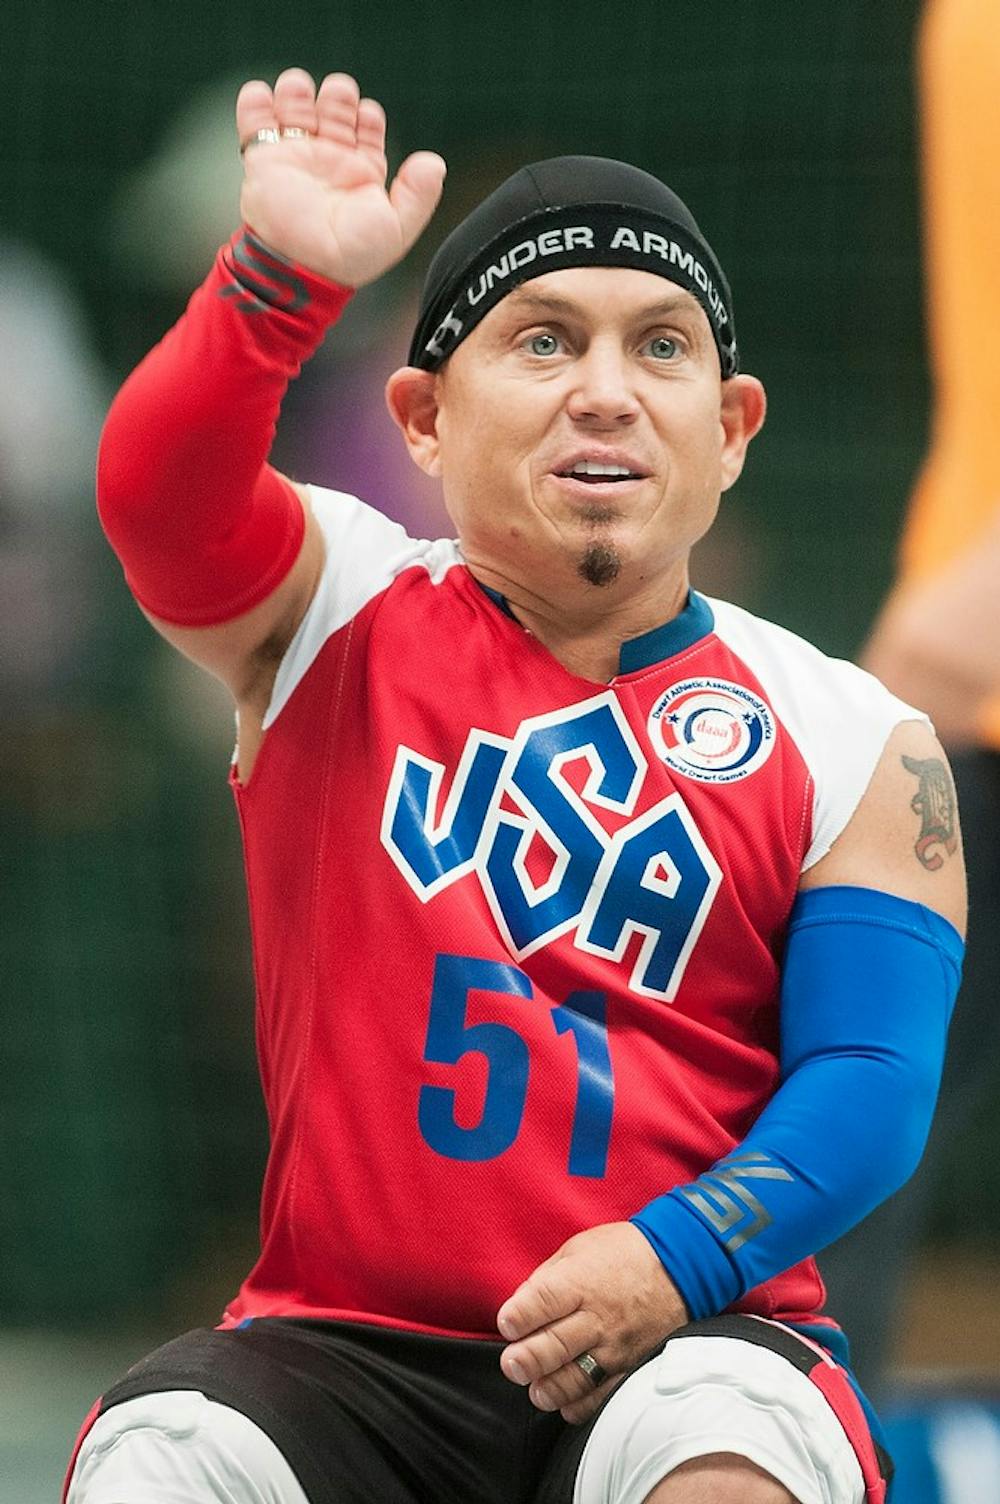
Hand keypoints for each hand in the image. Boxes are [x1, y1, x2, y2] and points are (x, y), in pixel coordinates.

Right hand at [235, 69, 445, 286]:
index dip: (368, 116)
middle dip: (336, 96)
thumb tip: (435, 164)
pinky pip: (256, 126)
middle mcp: (329, 162)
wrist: (301, 266)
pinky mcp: (263, 163)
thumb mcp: (396, 229)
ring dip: (296, 92)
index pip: (366, 129)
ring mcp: (295, 159)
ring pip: (296, 110)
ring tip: (297, 89)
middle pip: (333, 111)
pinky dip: (255, 104)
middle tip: (338, 94)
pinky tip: (261, 95)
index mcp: (360, 174)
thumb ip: (418, 196)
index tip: (367, 115)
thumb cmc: (349, 256)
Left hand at [496, 1222, 687, 1423]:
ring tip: (535, 1388)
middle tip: (512, 1365)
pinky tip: (564, 1402)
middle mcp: (598, 1318)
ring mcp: (616, 1347)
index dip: (518, 1317)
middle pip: (553, 1346)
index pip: (541, 1302)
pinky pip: (602, 1396)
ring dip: (548, 1389)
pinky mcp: (631, 1367)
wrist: (681, 1266)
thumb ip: (546, 1279)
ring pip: (575, 1379)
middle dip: (525, 1360)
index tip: (507, 1325)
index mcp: (580, 1282)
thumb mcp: (578, 1249)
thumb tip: (520, 1306)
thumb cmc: (623, 1254)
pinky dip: (579, 1405)